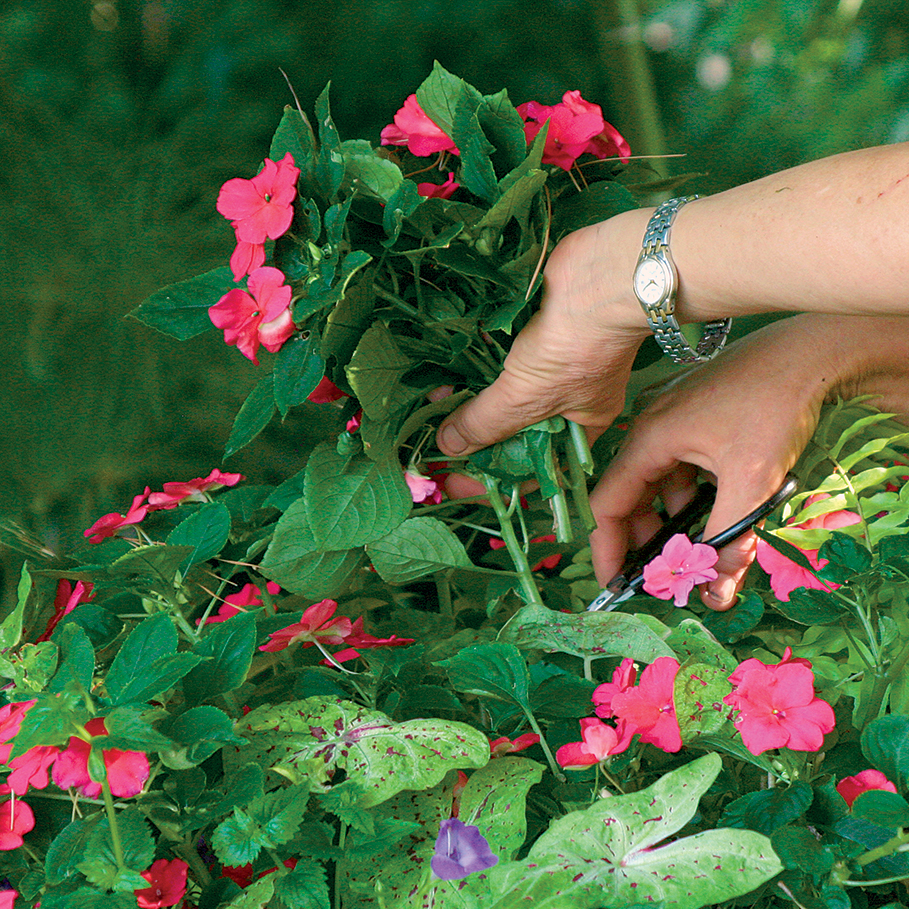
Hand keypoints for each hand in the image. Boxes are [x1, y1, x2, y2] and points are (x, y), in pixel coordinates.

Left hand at [436, 213, 651, 456]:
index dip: (501, 474)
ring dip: (471, 396)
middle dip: (478, 431)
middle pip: (517, 424)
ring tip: (433, 402)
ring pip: (506, 388)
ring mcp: (554, 360)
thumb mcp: (526, 397)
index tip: (460, 475)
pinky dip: (475, 362)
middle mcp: (570, 395)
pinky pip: (500, 355)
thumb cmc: (575, 346)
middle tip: (438, 436)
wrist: (600, 275)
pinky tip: (445, 369)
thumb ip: (486, 422)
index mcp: (582, 423)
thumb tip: (449, 446)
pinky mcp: (536, 329)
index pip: (538, 463)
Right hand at [588, 316, 837, 609]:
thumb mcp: (752, 481)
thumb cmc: (776, 406)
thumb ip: (729, 542)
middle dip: (645, 538)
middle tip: (667, 574)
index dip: (608, 549)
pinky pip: (677, 464)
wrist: (811, 349)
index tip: (616, 586)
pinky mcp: (693, 416)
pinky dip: (689, 494)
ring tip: (696, 546)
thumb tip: (716, 597)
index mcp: (648, 440)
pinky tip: (715, 508)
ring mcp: (670, 419)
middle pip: (630, 495)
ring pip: (657, 482)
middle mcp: (649, 428)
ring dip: (671, 518)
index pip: (608, 504)